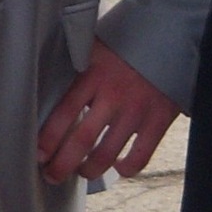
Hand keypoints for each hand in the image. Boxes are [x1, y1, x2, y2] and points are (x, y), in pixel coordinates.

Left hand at [37, 40, 179, 182]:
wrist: (172, 35)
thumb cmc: (130, 42)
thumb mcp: (97, 46)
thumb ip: (77, 64)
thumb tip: (48, 82)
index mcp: (94, 74)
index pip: (64, 112)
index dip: (49, 138)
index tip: (39, 154)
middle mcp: (114, 94)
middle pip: (82, 139)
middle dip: (62, 164)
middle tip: (52, 176)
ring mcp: (137, 109)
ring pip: (108, 153)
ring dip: (90, 170)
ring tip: (82, 172)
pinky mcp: (159, 119)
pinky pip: (140, 156)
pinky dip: (127, 168)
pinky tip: (118, 167)